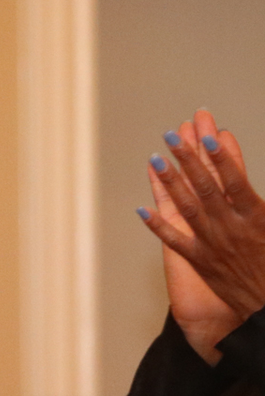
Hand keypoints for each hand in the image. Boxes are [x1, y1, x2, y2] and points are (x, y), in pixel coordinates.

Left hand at [140, 109, 264, 359]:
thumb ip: (256, 202)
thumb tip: (240, 180)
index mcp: (255, 216)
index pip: (235, 181)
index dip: (221, 158)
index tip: (209, 135)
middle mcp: (231, 227)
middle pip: (206, 187)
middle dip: (188, 159)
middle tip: (171, 135)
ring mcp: (213, 243)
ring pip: (187, 208)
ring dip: (170, 183)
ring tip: (155, 158)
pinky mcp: (200, 260)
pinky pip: (175, 240)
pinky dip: (157, 225)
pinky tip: (141, 209)